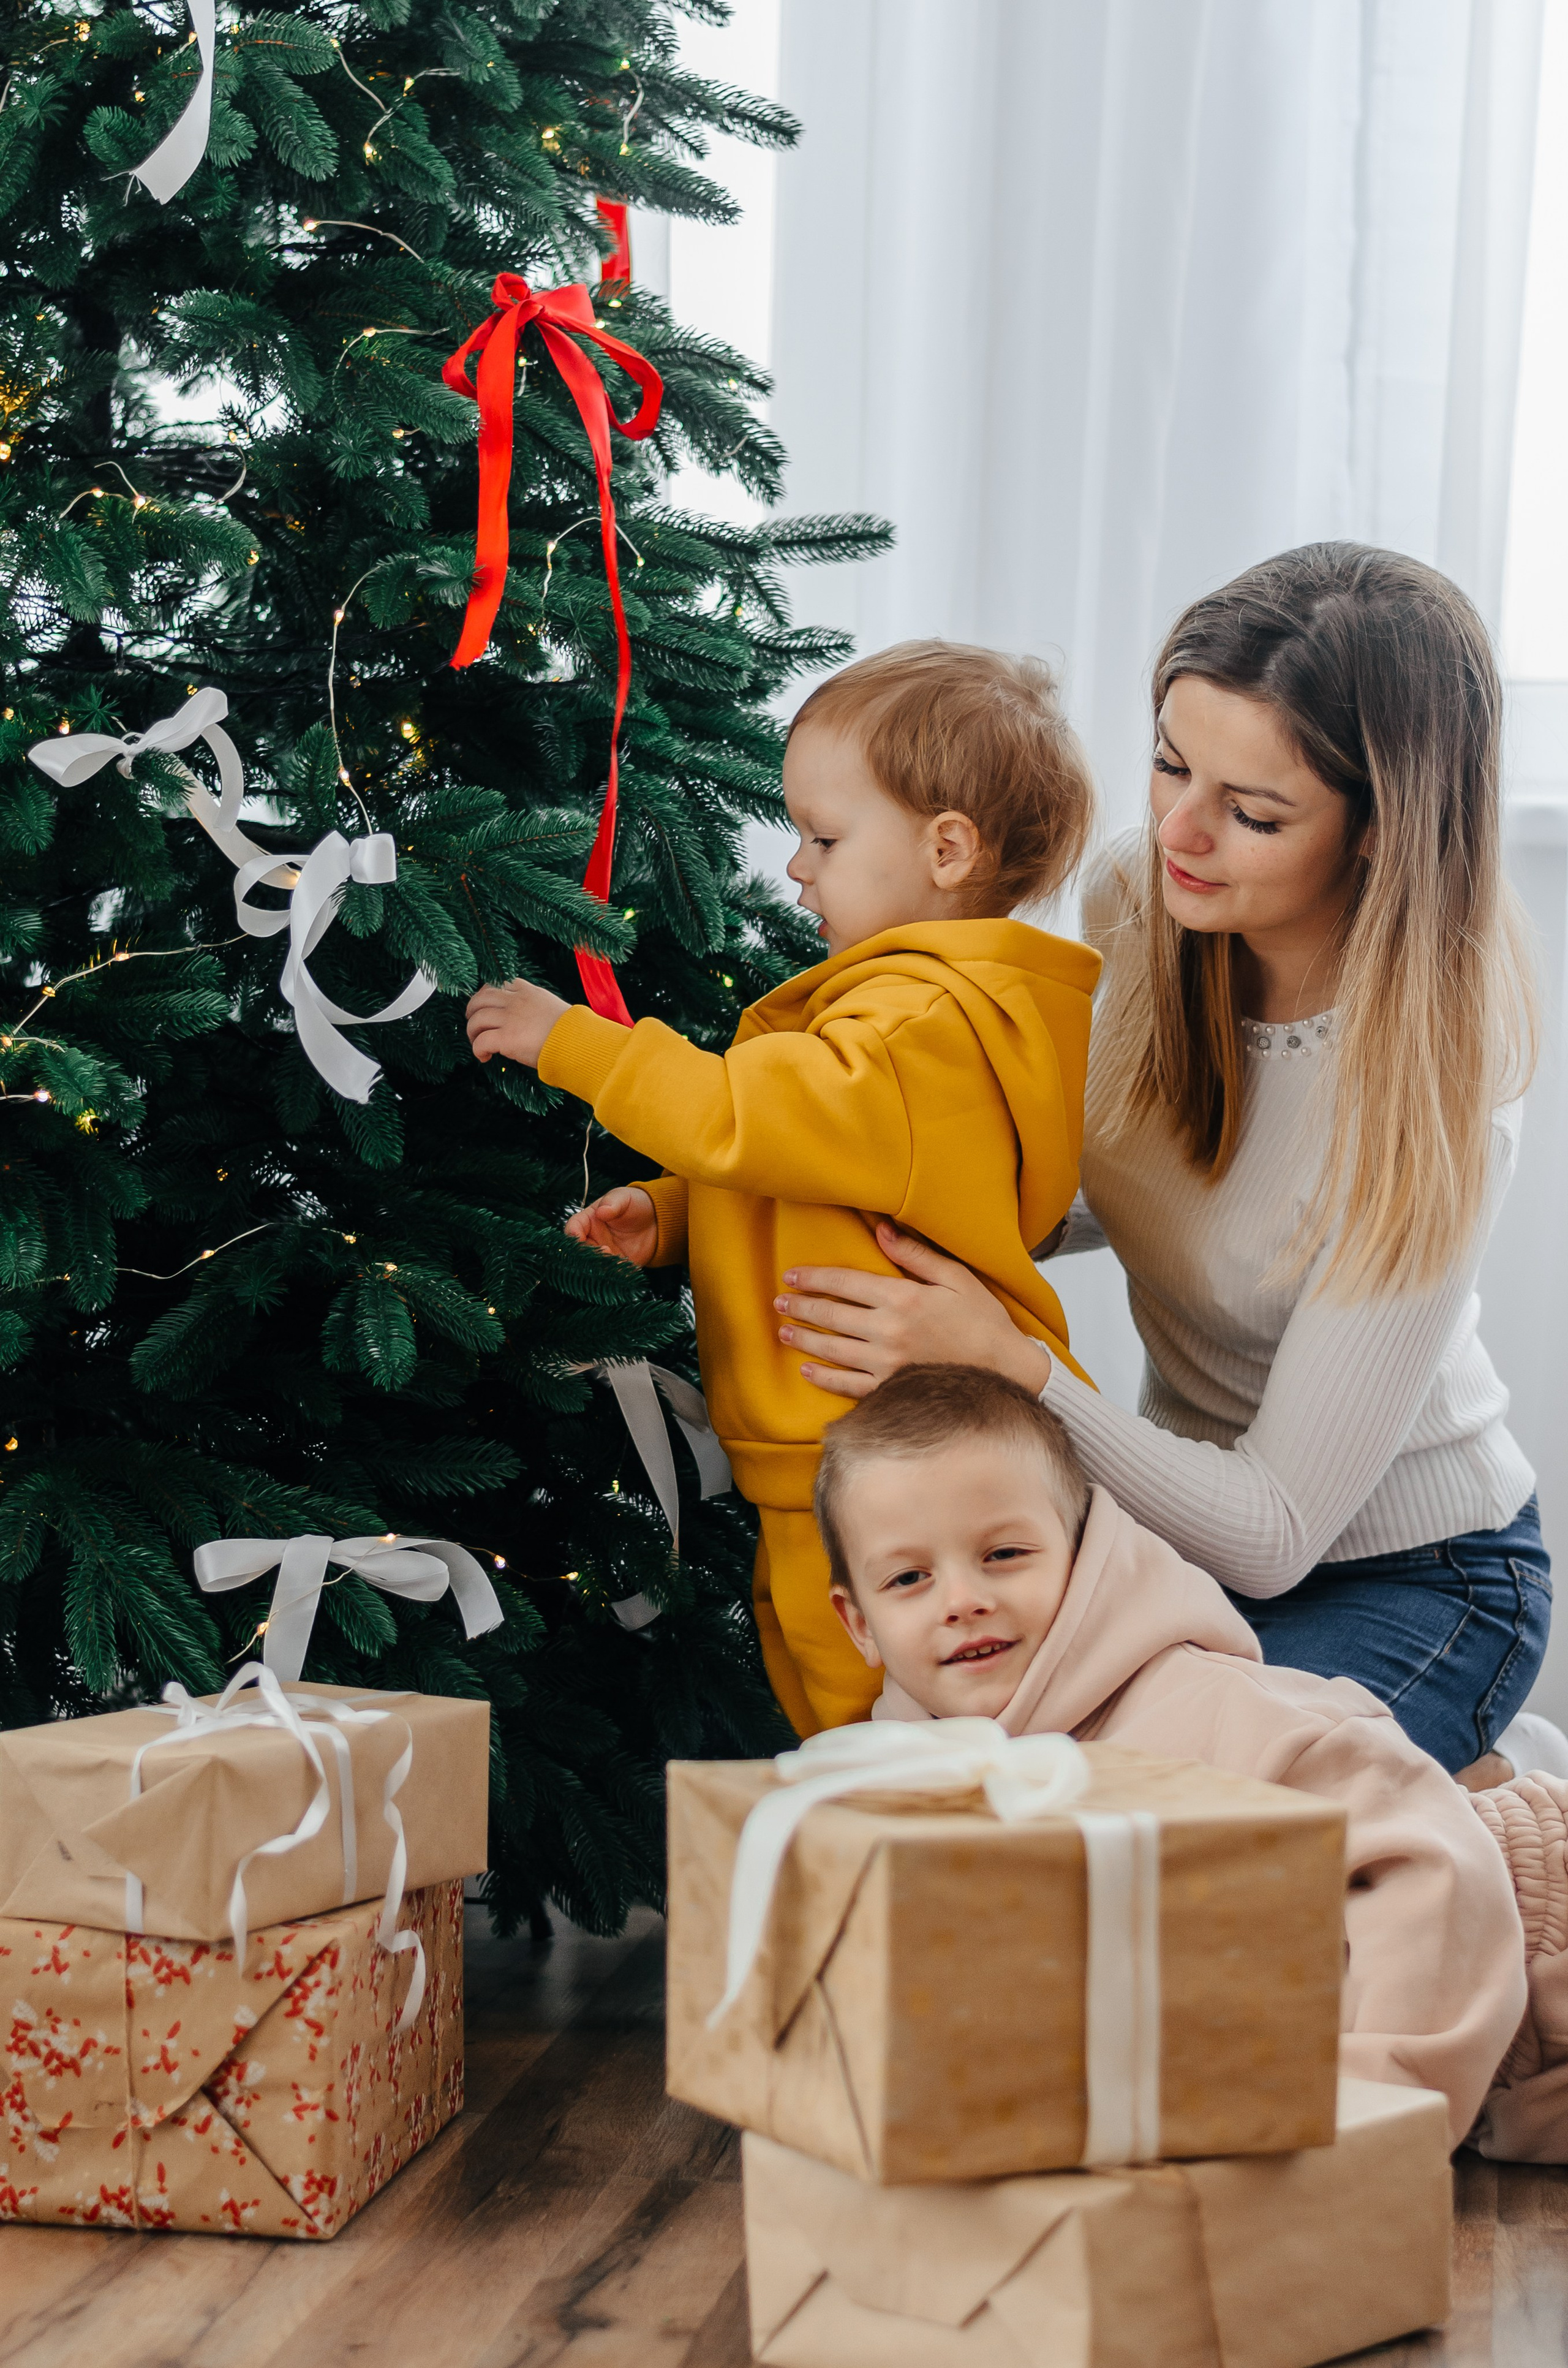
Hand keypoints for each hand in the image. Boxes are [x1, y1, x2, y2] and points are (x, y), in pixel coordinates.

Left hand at [465, 978, 570, 1068]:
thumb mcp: (552, 1006)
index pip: (499, 983)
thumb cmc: (571, 1030)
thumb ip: (534, 1006)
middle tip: (474, 1024)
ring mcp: (510, 1019)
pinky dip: (478, 1049)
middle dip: (472, 1010)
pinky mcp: (506, 1038)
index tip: (485, 1005)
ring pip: (477, 1019)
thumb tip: (525, 1019)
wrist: (578, 1042)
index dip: (486, 993)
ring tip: (477, 1042)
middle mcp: (516, 1001)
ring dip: (472, 1032)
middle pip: (481, 998)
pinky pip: (481, 1041)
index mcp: (528, 991)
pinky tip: (484, 1057)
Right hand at [564, 1186, 657, 1267]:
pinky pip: (610, 1273)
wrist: (656, 1221)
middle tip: (605, 1250)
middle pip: (579, 1250)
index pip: (573, 1227)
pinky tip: (624, 1266)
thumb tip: (602, 1211)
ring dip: (600, 1265)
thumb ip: (613, 1203)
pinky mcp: (616, 1265)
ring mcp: (603, 1253)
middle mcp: (592, 1239)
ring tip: (615, 1258)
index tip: (577, 1237)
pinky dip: (614, 1273)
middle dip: (587, 1253)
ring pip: (592, 1265)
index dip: (572, 1233)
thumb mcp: (624, 1198)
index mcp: (589, 1220)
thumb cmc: (635, 1204)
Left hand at [774, 1220, 1052, 1400]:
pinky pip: (848, 1385)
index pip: (845, 1283)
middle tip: (779, 1302)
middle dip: (801, 1307)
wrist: (1008, 1372)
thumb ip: (916, 1255)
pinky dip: (824, 1378)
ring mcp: (888, 1365)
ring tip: (784, 1332)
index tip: (792, 1275)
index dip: (814, 1278)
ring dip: (804, 1340)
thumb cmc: (984, 1323)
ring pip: (833, 1350)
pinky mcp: (891, 1390)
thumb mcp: (956, 1279)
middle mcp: (889, 1331)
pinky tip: (808, 1370)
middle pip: (831, 1315)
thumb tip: (881, 1230)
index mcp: (903, 1298)